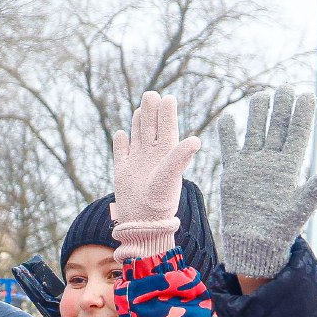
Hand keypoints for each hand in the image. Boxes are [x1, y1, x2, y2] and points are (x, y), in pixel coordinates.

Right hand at [109, 92, 201, 262]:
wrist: (142, 222)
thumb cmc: (159, 202)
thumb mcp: (170, 177)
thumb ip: (180, 157)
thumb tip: (196, 139)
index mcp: (166, 154)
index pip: (167, 127)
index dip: (167, 113)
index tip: (168, 98)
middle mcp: (152, 156)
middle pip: (152, 128)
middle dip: (152, 111)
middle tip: (152, 94)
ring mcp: (137, 163)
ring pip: (138, 137)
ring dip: (139, 122)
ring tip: (142, 108)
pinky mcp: (123, 172)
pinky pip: (121, 153)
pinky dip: (120, 143)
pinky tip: (121, 133)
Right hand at [215, 88, 316, 279]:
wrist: (253, 243)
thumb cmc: (280, 229)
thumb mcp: (301, 206)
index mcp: (290, 167)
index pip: (297, 134)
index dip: (302, 115)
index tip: (308, 95)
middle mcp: (271, 161)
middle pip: (277, 127)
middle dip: (281, 107)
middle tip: (286, 87)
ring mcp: (252, 165)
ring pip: (255, 131)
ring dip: (257, 114)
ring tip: (261, 94)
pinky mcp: (234, 172)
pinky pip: (230, 147)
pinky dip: (228, 132)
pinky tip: (229, 117)